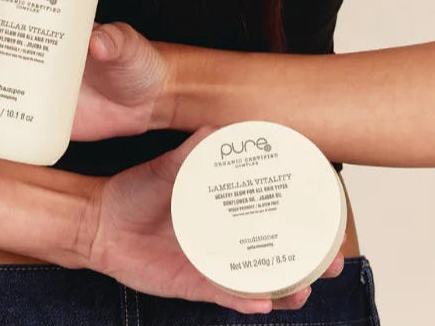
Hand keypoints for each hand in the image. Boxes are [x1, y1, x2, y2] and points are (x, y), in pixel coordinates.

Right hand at [0, 6, 175, 139]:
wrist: (149, 101)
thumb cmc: (137, 62)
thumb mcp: (127, 45)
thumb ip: (115, 40)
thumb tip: (98, 40)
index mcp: (53, 28)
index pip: (12, 13)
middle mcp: (38, 53)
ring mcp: (36, 85)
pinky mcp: (39, 114)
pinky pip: (3, 112)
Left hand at [78, 126, 345, 313]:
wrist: (101, 223)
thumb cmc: (136, 191)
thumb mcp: (166, 167)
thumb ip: (190, 152)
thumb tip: (214, 131)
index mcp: (227, 208)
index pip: (274, 212)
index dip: (306, 217)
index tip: (334, 215)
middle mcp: (227, 237)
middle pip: (279, 252)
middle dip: (311, 260)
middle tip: (333, 261)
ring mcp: (214, 263)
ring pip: (260, 281)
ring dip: (285, 288)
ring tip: (303, 289)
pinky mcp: (195, 285)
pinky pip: (226, 296)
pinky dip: (245, 300)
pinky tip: (262, 302)